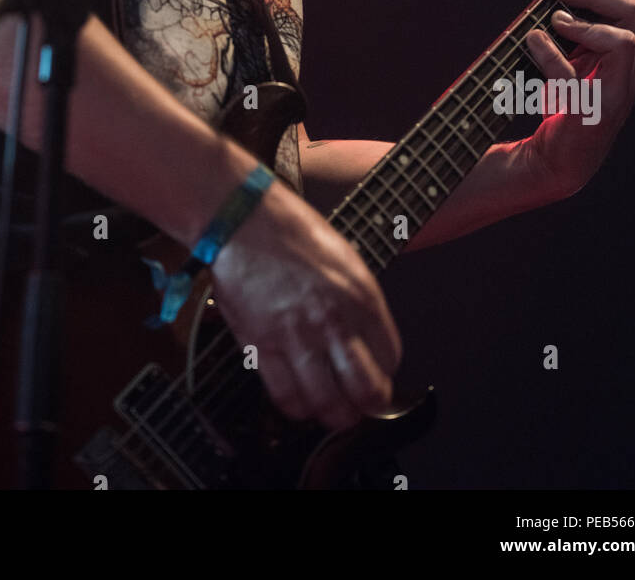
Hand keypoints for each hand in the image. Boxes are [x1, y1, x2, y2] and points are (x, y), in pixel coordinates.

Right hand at [210, 178, 400, 431]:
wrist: (244, 218)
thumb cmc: (291, 231)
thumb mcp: (345, 258)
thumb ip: (359, 301)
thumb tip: (367, 338)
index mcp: (361, 295)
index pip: (390, 356)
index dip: (386, 371)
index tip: (378, 373)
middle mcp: (333, 321)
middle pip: (366, 391)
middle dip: (369, 406)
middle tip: (362, 405)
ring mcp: (297, 336)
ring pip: (327, 403)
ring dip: (334, 416)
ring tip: (333, 411)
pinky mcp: (261, 345)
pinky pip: (286, 396)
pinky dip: (297, 408)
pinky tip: (300, 402)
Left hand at [524, 0, 634, 199]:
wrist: (557, 157)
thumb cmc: (566, 102)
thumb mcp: (576, 56)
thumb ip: (576, 24)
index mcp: (632, 50)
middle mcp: (633, 68)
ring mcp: (618, 91)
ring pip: (626, 40)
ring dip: (587, 23)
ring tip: (555, 19)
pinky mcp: (593, 113)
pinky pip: (577, 77)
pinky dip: (552, 55)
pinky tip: (533, 43)